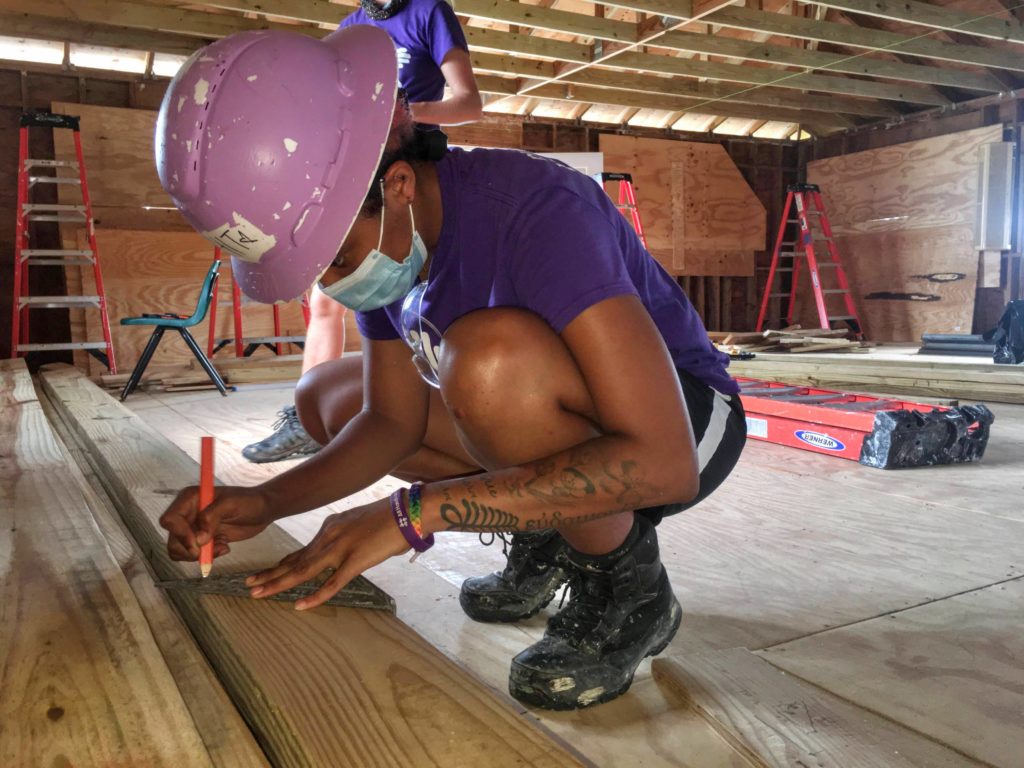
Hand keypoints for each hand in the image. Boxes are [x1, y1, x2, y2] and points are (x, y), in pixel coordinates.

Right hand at [160, 485, 273, 561]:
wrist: (262, 510)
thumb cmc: (248, 501)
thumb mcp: (231, 505)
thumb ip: (212, 518)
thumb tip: (198, 539)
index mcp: (190, 499)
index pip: (170, 519)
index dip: (180, 534)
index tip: (197, 544)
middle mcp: (187, 513)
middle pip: (173, 538)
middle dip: (189, 549)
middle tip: (210, 550)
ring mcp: (193, 527)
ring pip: (180, 550)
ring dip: (199, 555)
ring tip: (222, 547)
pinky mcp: (202, 539)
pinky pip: (193, 555)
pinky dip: (206, 557)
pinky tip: (224, 547)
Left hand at [245, 498, 409, 609]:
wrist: (408, 512)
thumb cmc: (389, 517)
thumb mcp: (358, 522)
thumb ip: (345, 536)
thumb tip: (341, 549)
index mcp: (329, 527)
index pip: (300, 551)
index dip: (280, 564)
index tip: (264, 574)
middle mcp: (328, 537)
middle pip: (294, 561)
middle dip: (270, 574)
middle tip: (249, 585)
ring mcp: (340, 550)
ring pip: (303, 571)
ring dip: (279, 583)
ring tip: (259, 594)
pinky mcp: (355, 562)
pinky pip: (331, 584)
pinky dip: (315, 597)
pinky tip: (300, 606)